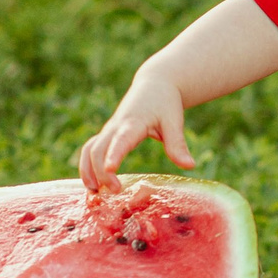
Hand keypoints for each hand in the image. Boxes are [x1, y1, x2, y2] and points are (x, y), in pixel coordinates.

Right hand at [76, 69, 195, 189]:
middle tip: (115, 191)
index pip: (121, 140)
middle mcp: (116, 127)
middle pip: (98, 149)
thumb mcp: (174, 122)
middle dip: (101, 171)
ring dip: (88, 171)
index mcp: (134, 123)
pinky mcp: (107, 134)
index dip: (114, 154)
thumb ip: (178, 145)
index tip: (110, 169)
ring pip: (89, 149)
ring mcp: (109, 130)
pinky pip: (90, 150)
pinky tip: (94, 185)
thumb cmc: (165, 103)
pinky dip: (87, 166)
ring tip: (95, 193)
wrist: (154, 84)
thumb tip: (190, 166)